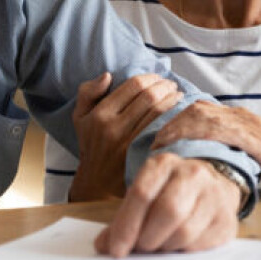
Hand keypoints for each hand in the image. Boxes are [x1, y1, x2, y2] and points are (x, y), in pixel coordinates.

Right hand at [69, 73, 181, 200]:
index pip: (133, 86)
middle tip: (171, 84)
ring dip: (173, 99)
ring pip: (159, 113)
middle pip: (149, 97)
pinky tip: (179, 113)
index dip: (150, 77)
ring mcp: (130, 143)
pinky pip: (163, 130)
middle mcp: (114, 128)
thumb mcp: (80, 117)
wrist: (97, 183)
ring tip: (178, 95)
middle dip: (164, 86)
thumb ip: (88, 92)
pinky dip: (174, 118)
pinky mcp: (143, 155)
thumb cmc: (92, 145)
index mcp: (100, 115)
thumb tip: (108, 76)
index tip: (157, 78)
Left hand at [95, 154, 240, 257]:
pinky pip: (201, 244)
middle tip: (141, 248)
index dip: (126, 226)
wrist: (212, 185)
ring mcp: (213, 194)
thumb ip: (123, 218)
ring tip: (159, 245)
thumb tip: (103, 246)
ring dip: (165, 247)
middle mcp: (191, 173)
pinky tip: (178, 245)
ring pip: (185, 231)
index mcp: (163, 164)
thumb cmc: (169, 192)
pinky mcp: (227, 218)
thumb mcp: (145, 194)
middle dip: (148, 238)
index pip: (142, 194)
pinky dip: (183, 251)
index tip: (116, 250)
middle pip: (167, 211)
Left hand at [152, 100, 260, 196]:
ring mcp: (248, 124)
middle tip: (152, 141)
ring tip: (162, 145)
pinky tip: (186, 145)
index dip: (173, 119)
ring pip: (203, 115)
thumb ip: (224, 148)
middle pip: (195, 108)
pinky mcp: (255, 138)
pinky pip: (221, 130)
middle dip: (169, 122)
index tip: (156, 136)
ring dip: (178, 128)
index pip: (196, 109)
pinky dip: (199, 135)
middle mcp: (239, 115)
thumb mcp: (246, 152)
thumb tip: (194, 157)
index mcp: (236, 117)